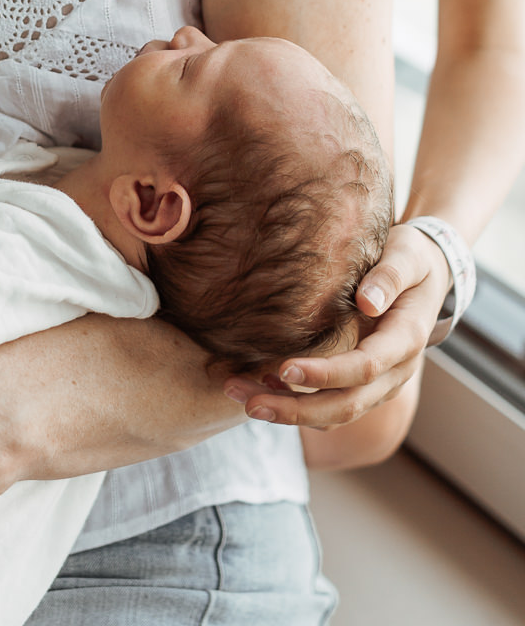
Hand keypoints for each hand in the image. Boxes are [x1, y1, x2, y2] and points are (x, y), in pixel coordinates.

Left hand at [222, 223, 451, 428]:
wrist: (429, 275)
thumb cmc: (412, 259)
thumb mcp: (407, 255)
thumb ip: (390, 275)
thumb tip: (368, 302)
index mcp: (406, 340)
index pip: (364, 368)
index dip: (325, 374)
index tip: (284, 368)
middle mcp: (395, 371)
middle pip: (346, 406)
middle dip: (296, 409)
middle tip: (249, 402)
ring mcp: (380, 383)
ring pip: (335, 414)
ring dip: (288, 411)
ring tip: (240, 396)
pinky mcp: (363, 383)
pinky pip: (330, 404)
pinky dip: (296, 401)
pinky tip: (260, 384)